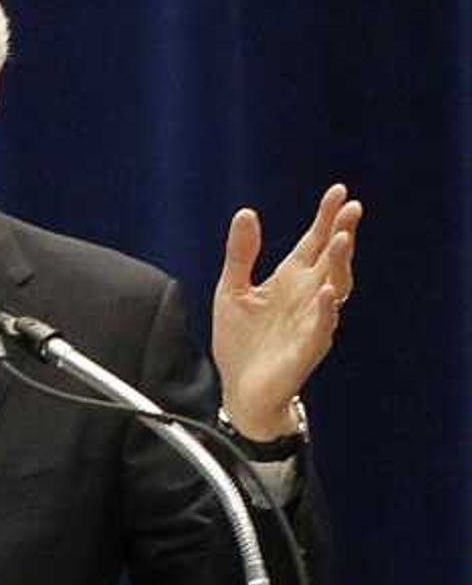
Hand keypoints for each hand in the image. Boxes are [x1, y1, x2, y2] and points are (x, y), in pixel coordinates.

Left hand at [212, 182, 360, 437]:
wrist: (239, 393)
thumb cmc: (240, 344)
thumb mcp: (232, 291)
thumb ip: (240, 254)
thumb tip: (246, 212)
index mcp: (291, 279)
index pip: (315, 241)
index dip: (327, 217)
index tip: (338, 192)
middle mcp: (307, 296)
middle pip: (332, 259)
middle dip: (343, 234)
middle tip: (352, 209)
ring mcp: (311, 322)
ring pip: (335, 288)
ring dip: (340, 265)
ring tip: (341, 240)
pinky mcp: (307, 349)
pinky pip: (321, 327)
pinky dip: (324, 310)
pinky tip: (325, 293)